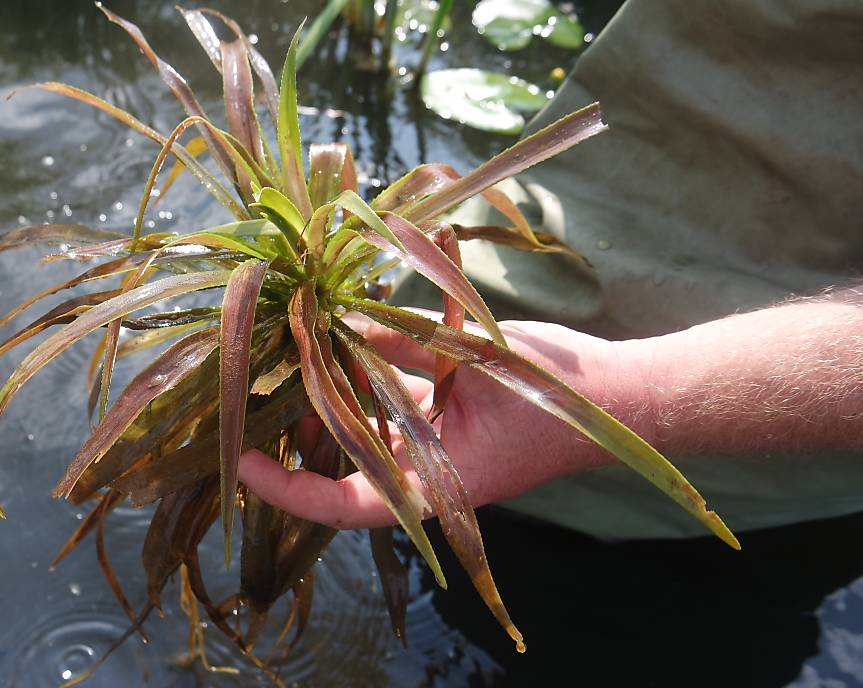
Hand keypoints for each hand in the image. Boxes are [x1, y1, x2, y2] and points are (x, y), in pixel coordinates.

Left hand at [237, 311, 647, 528]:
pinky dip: (375, 353)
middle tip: (262, 384)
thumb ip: (408, 348)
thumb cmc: (558, 399)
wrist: (622, 395)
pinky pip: (398, 384)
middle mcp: (427, 467)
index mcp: (435, 485)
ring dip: (328, 388)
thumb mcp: (476, 367)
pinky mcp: (448, 405)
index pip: (344, 505)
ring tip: (292, 346)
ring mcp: (436, 438)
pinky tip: (351, 315)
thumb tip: (344, 321)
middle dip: (299, 428)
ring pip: (364, 421)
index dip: (288, 489)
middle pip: (344, 460)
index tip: (240, 458)